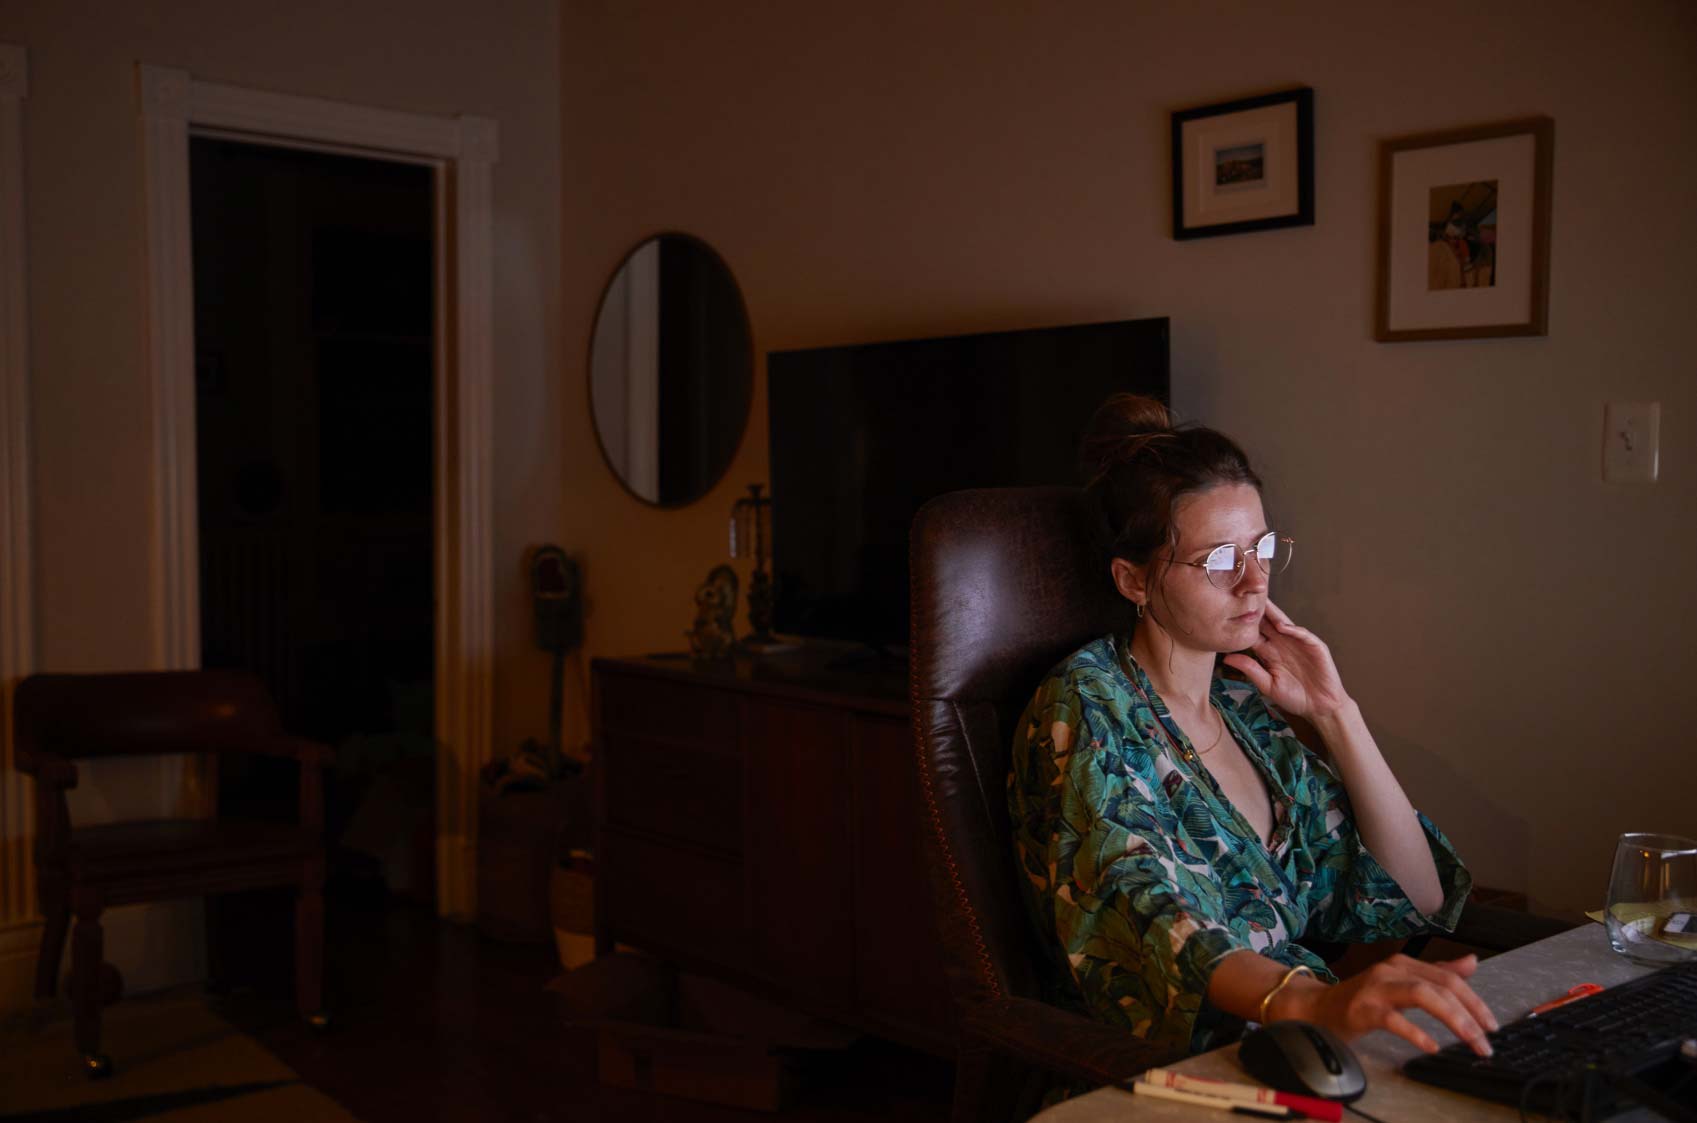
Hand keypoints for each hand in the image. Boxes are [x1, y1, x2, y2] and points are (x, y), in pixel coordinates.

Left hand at [1221, 601, 1350, 720]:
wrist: (1321, 707)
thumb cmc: (1295, 697)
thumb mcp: (1268, 685)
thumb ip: (1250, 670)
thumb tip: (1226, 658)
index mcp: (1269, 653)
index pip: (1253, 634)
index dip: (1242, 624)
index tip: (1227, 612)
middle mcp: (1282, 644)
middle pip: (1267, 624)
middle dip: (1257, 611)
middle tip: (1243, 595)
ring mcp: (1299, 644)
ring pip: (1284, 624)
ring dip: (1274, 614)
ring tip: (1261, 602)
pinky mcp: (1315, 647)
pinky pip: (1303, 635)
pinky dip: (1294, 630)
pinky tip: (1283, 626)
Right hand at [1276, 953, 1499, 1056]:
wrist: (1316, 1008)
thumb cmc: (1361, 1000)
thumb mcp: (1401, 983)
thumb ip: (1436, 974)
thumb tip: (1473, 962)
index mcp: (1403, 964)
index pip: (1449, 977)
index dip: (1475, 1000)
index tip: (1492, 1025)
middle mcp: (1391, 970)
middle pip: (1441, 986)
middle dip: (1470, 1014)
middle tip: (1486, 1042)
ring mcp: (1376, 988)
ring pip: (1423, 996)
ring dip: (1453, 1020)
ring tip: (1470, 1042)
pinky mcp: (1362, 1009)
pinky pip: (1394, 1019)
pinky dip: (1416, 1033)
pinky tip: (1431, 1047)